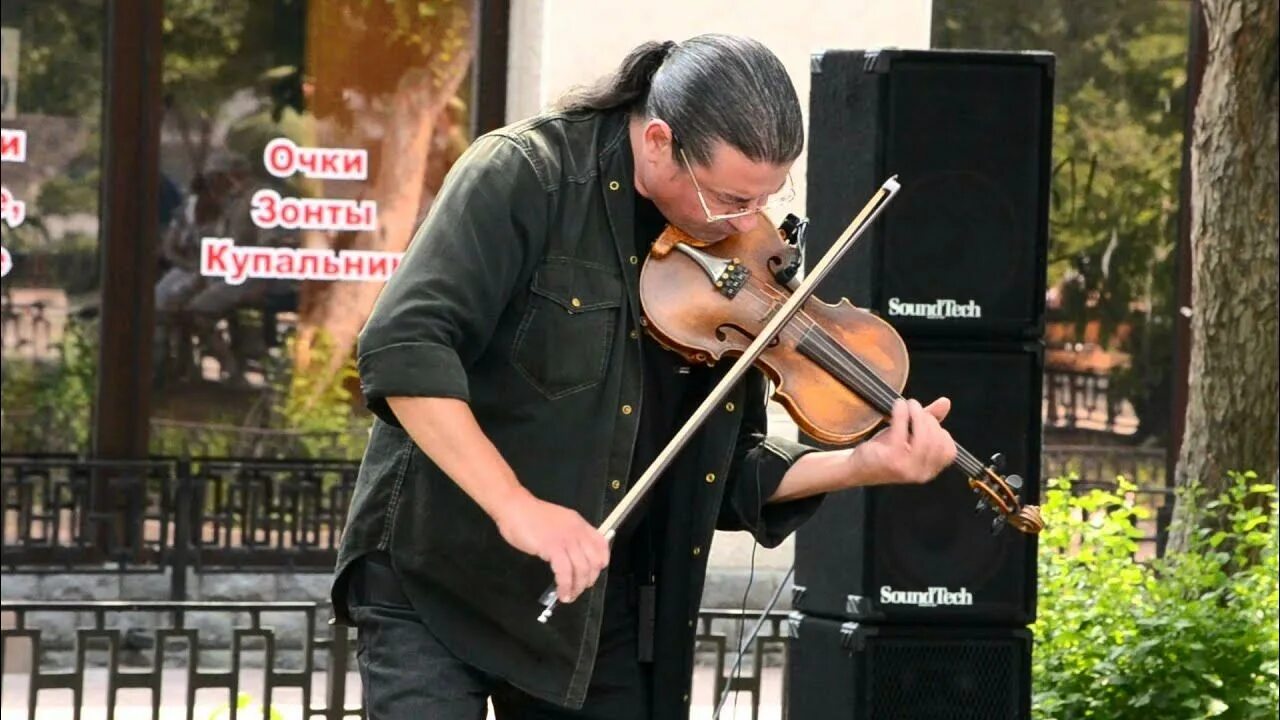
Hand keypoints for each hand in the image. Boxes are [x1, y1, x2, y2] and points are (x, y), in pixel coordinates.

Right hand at [493, 491, 609, 603]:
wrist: (515, 507)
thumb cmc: (531, 515)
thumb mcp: (558, 521)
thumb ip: (568, 534)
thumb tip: (572, 554)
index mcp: (579, 524)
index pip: (602, 544)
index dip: (601, 562)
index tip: (593, 573)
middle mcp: (577, 531)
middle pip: (594, 561)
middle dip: (589, 580)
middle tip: (579, 589)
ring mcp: (566, 539)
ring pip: (582, 569)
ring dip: (577, 587)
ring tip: (569, 596)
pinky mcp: (552, 548)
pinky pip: (565, 572)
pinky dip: (565, 586)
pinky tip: (561, 592)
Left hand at [855, 398, 956, 485]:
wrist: (857, 467)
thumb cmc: (886, 450)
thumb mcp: (910, 436)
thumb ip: (930, 420)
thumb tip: (946, 402)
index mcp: (930, 471)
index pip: (949, 450)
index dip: (940, 431)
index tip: (926, 419)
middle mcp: (922, 473)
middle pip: (937, 440)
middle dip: (927, 418)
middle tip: (915, 406)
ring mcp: (907, 468)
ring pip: (924, 436)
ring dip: (917, 414)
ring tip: (908, 404)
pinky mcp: (892, 460)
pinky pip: (902, 431)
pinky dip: (901, 414)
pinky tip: (898, 406)